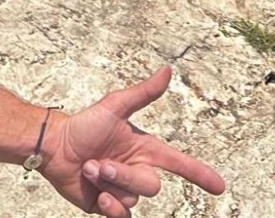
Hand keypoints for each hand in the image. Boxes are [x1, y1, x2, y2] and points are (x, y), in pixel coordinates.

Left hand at [40, 67, 226, 216]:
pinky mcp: (107, 205)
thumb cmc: (84, 124)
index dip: (200, 174)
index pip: (180, 163)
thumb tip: (167, 70)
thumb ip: (143, 93)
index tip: (220, 186)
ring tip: (90, 169)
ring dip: (110, 185)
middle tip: (99, 163)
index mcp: (146, 149)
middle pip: (151, 185)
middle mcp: (138, 170)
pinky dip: (110, 205)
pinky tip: (97, 194)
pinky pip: (121, 214)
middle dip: (125, 175)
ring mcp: (123, 190)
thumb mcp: (115, 106)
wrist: (54, 148)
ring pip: (133, 199)